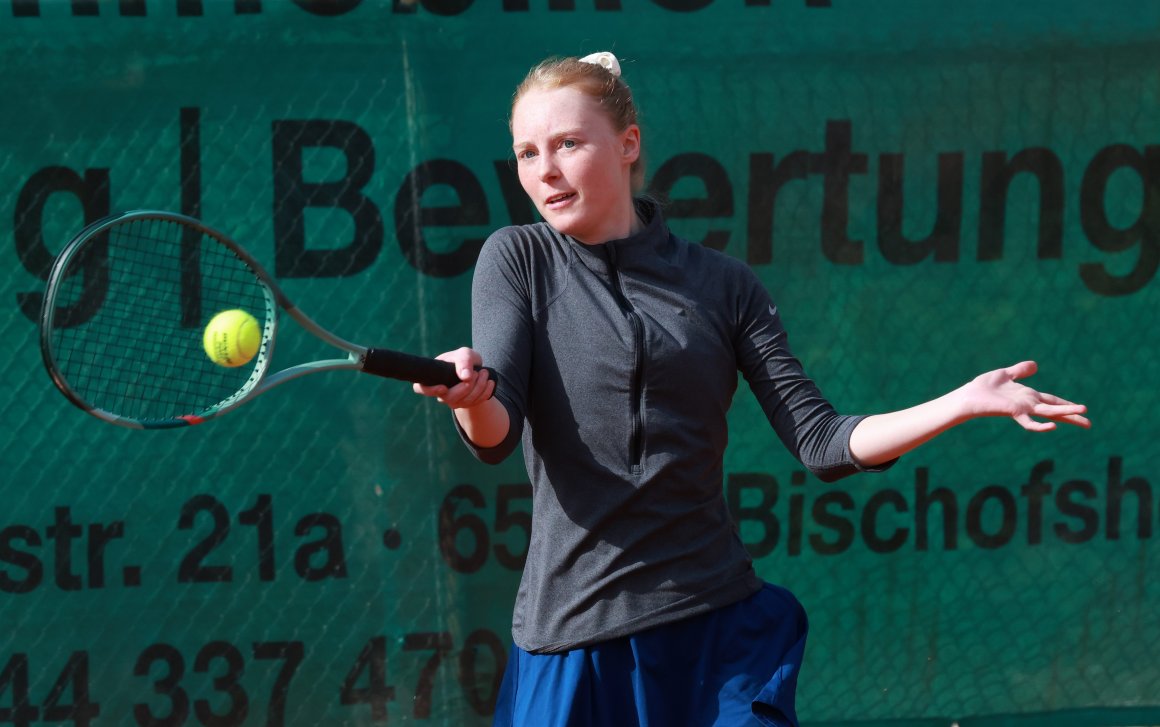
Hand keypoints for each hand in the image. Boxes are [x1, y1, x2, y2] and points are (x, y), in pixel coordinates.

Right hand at [412, 347, 494, 409]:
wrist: (477, 369)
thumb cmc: (465, 360)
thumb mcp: (465, 354)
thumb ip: (464, 360)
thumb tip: (465, 377)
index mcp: (434, 378)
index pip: (420, 388)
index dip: (429, 390)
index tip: (443, 387)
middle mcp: (441, 393)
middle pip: (450, 398)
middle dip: (466, 386)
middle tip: (477, 372)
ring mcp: (454, 401)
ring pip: (465, 401)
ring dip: (479, 386)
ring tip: (484, 372)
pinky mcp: (466, 405)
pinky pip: (477, 403)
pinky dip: (486, 391)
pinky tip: (490, 382)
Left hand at [960, 361, 1089, 431]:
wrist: (969, 395)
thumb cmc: (984, 387)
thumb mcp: (1006, 374)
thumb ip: (1020, 370)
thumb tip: (1035, 364)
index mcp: (1029, 396)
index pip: (1052, 401)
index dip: (1066, 404)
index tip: (1083, 409)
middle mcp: (1029, 404)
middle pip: (1055, 410)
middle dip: (1072, 415)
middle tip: (1090, 424)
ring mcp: (1023, 409)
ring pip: (1049, 413)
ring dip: (1066, 414)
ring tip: (1083, 414)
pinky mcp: (1014, 412)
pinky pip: (1029, 422)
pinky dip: (1041, 426)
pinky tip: (1053, 427)